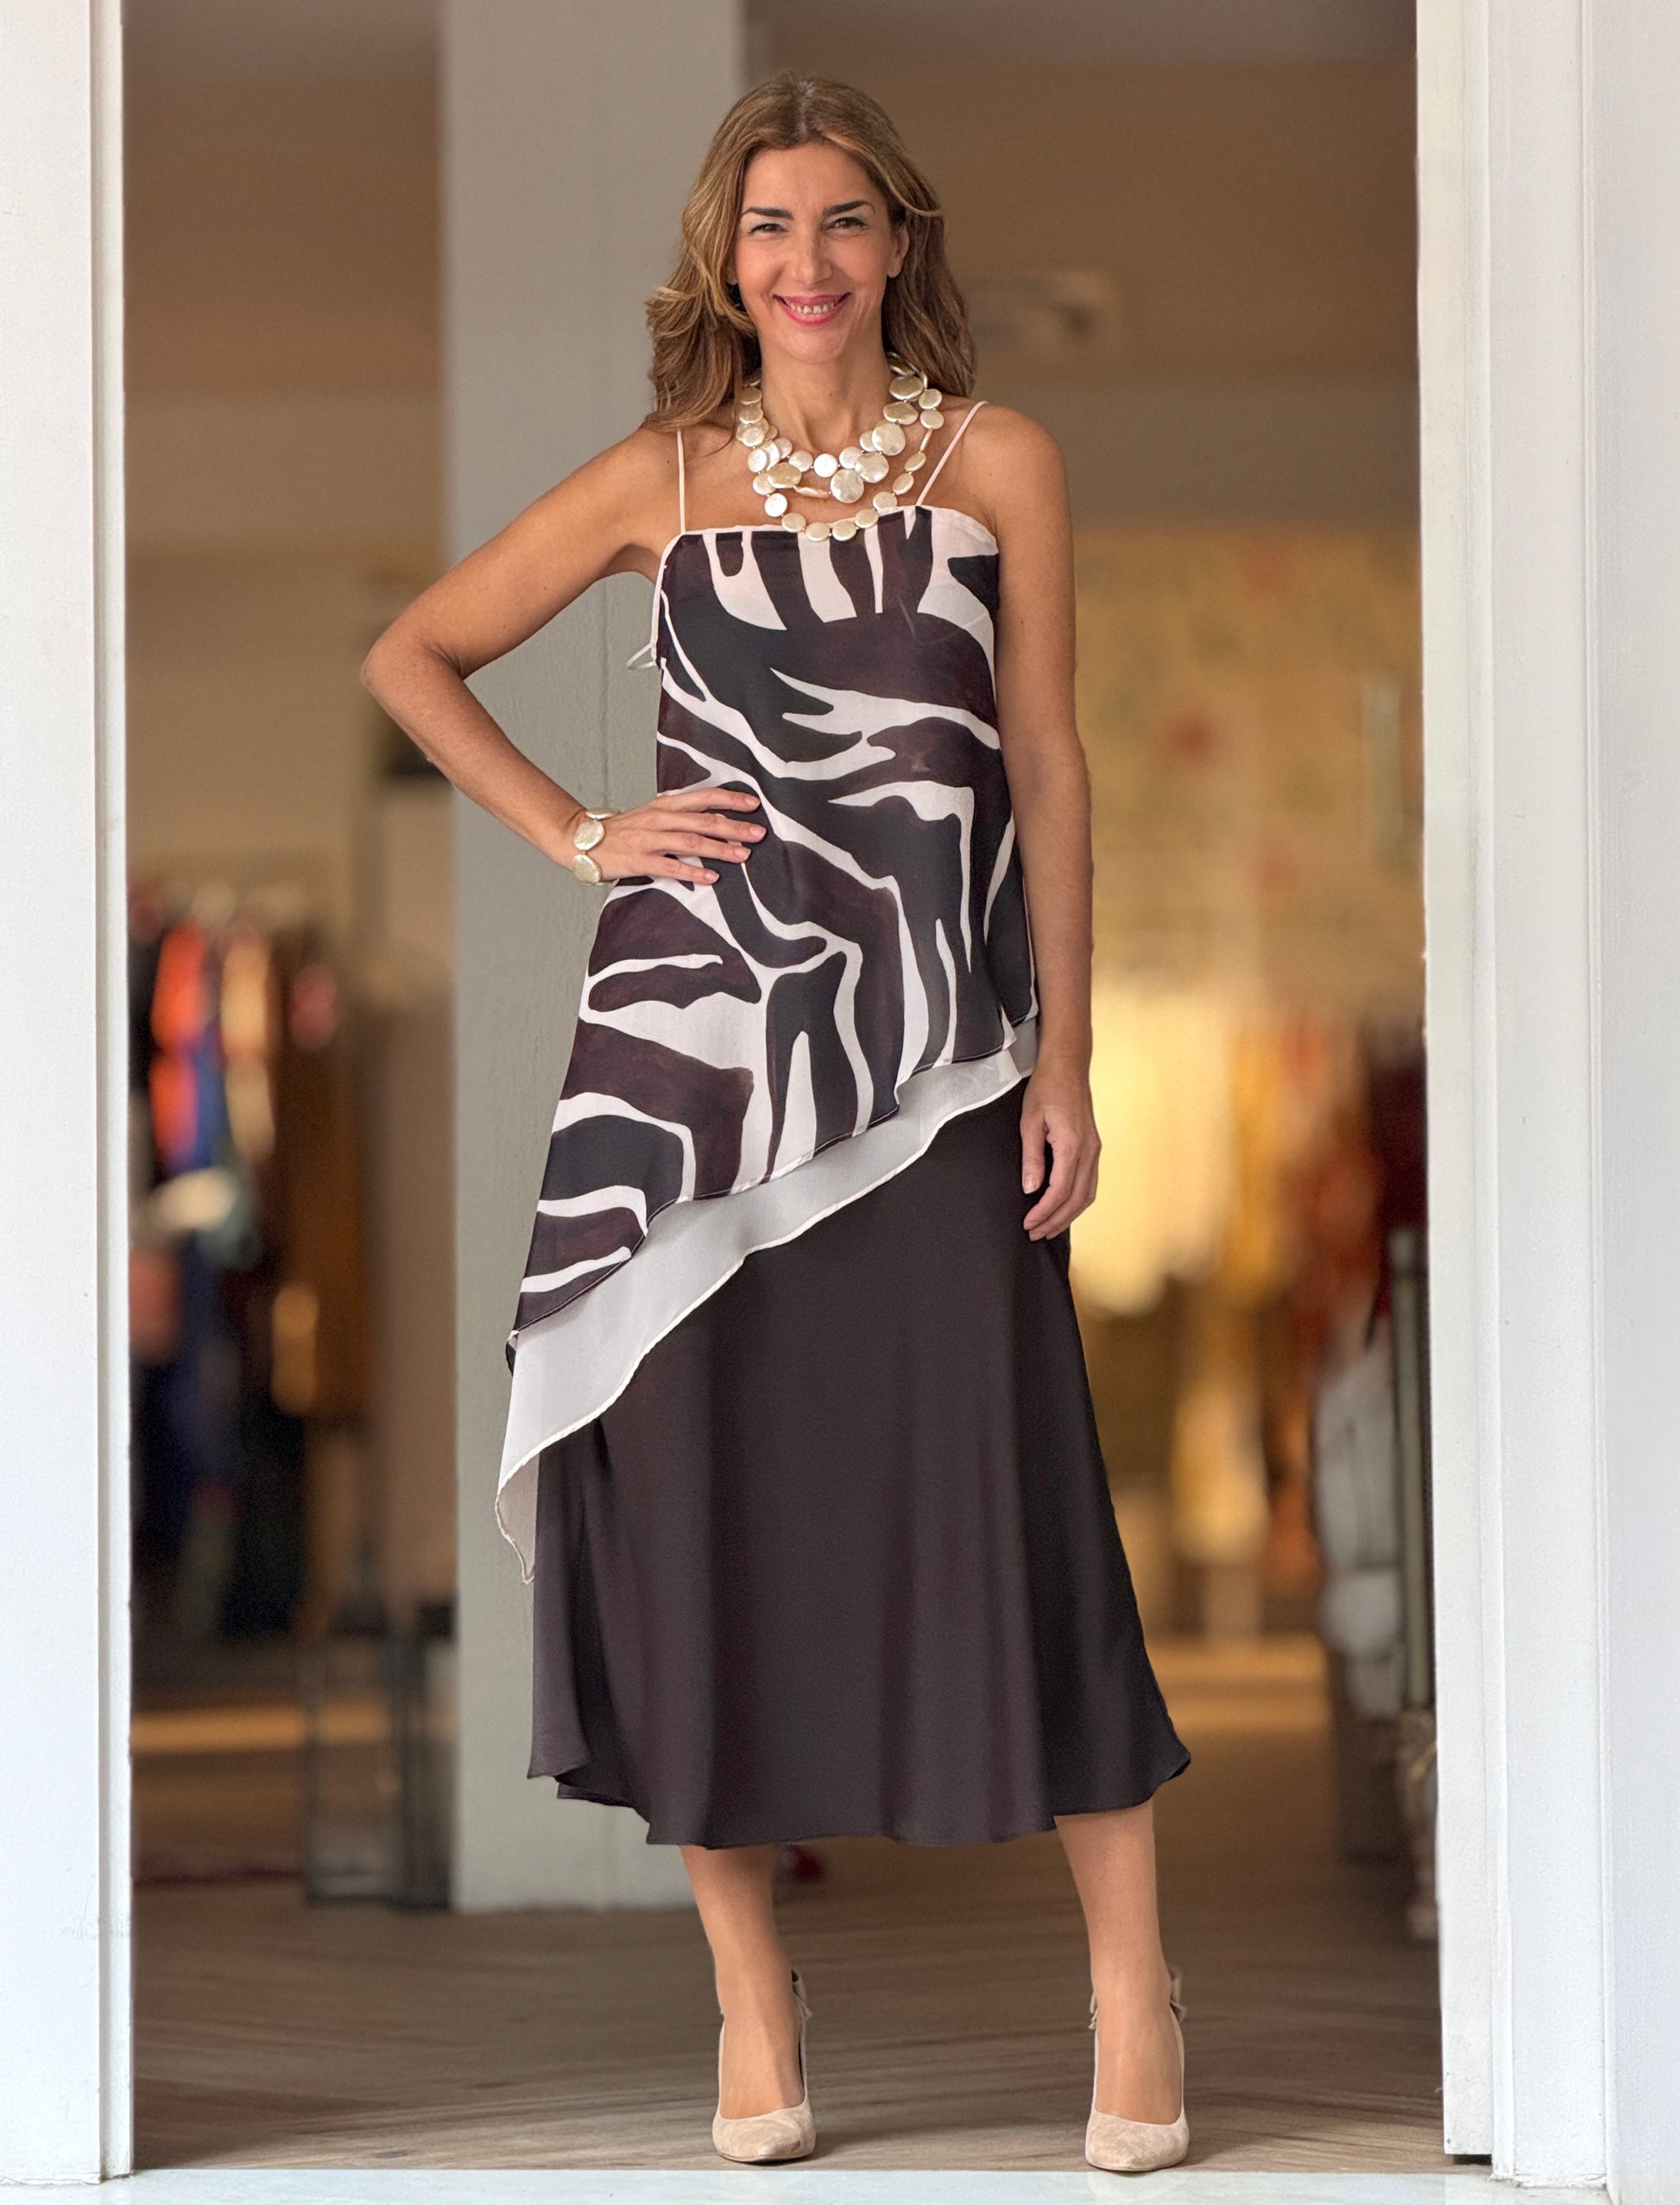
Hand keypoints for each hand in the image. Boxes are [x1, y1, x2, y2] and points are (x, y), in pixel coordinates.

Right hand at [566, 787, 763, 885]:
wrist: (584, 839)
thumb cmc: (623, 830)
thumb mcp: (652, 814)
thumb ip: (679, 815)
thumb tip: (714, 820)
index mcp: (665, 805)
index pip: (703, 797)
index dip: (730, 799)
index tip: (753, 804)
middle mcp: (659, 818)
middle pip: (703, 820)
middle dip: (733, 827)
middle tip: (758, 834)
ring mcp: (649, 839)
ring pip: (691, 842)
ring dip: (719, 849)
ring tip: (742, 856)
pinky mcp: (638, 860)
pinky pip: (670, 867)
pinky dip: (692, 872)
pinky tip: (710, 878)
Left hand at [1020, 1058, 1100, 1239]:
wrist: (1068, 1066)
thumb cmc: (1046, 1088)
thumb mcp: (1029, 1122)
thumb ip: (1032, 1157)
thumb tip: (1031, 1188)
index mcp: (1072, 1144)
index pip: (1060, 1191)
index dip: (1044, 1212)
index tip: (1028, 1223)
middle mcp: (1089, 1150)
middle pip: (1077, 1199)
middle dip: (1055, 1221)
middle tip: (1035, 1233)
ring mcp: (1095, 1149)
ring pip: (1087, 1194)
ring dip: (1068, 1215)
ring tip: (1048, 1228)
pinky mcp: (1094, 1147)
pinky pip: (1090, 1182)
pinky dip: (1077, 1201)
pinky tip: (1063, 1208)